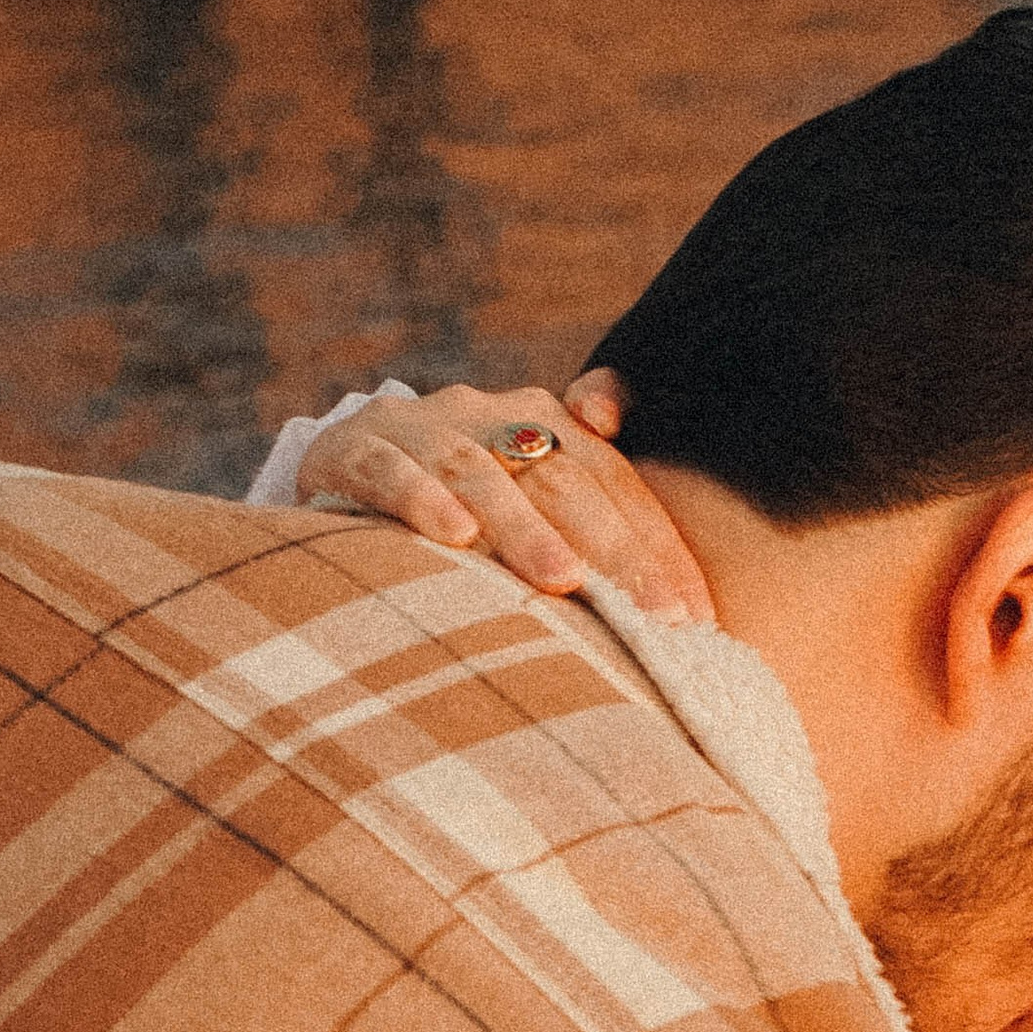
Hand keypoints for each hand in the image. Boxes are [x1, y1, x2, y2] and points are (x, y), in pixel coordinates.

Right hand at [294, 376, 715, 626]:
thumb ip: (598, 501)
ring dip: (523, 529)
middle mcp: (485, 414)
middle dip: (611, 549)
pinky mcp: (350, 449)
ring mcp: (417, 428)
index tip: (693, 617)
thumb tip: (675, 557)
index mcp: (540, 421)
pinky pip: (387, 470)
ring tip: (564, 581)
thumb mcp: (527, 492)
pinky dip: (420, 497)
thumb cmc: (456, 499)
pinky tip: (452, 535)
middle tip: (651, 614)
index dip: (655, 545)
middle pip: (560, 478)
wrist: (340, 461)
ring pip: (479, 473)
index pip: (612, 480)